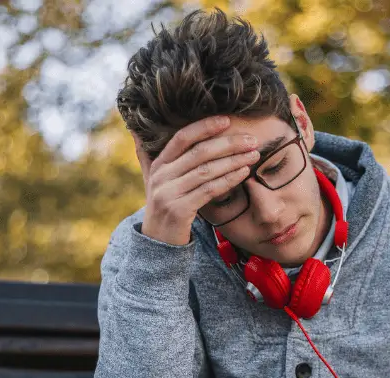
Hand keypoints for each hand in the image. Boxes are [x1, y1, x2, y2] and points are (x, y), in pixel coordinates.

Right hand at [129, 117, 260, 245]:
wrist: (157, 244)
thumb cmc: (162, 208)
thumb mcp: (151, 181)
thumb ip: (147, 157)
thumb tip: (135, 131)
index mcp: (158, 165)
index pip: (182, 137)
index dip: (204, 127)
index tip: (227, 120)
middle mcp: (161, 176)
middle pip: (199, 153)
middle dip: (228, 144)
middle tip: (252, 140)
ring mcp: (169, 193)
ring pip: (207, 171)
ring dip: (233, 161)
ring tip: (253, 155)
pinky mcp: (180, 210)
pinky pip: (209, 190)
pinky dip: (229, 180)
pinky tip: (244, 173)